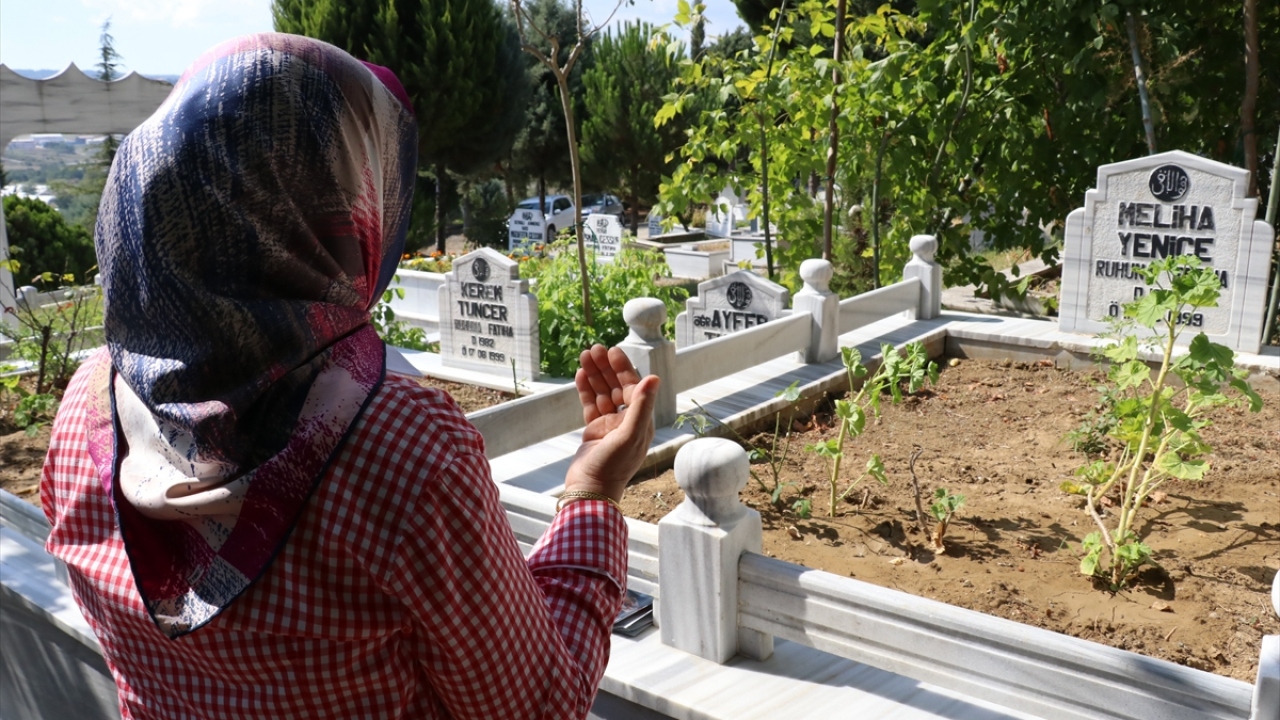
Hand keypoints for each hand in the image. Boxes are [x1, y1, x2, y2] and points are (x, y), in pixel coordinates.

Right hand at [564, 344, 659, 502]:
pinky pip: (590, 404)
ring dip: (595, 374)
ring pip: (602, 393)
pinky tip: (581, 374)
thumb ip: (641, 405)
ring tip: (584, 356)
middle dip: (606, 367)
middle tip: (594, 348)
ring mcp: (610, 425)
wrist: (589, 490)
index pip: (633, 388)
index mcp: (640, 422)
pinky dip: (586, 389)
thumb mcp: (629, 435)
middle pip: (616, 386)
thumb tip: (654, 377)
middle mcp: (627, 421)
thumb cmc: (612, 466)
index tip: (613, 351)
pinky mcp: (594, 430)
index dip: (623, 368)